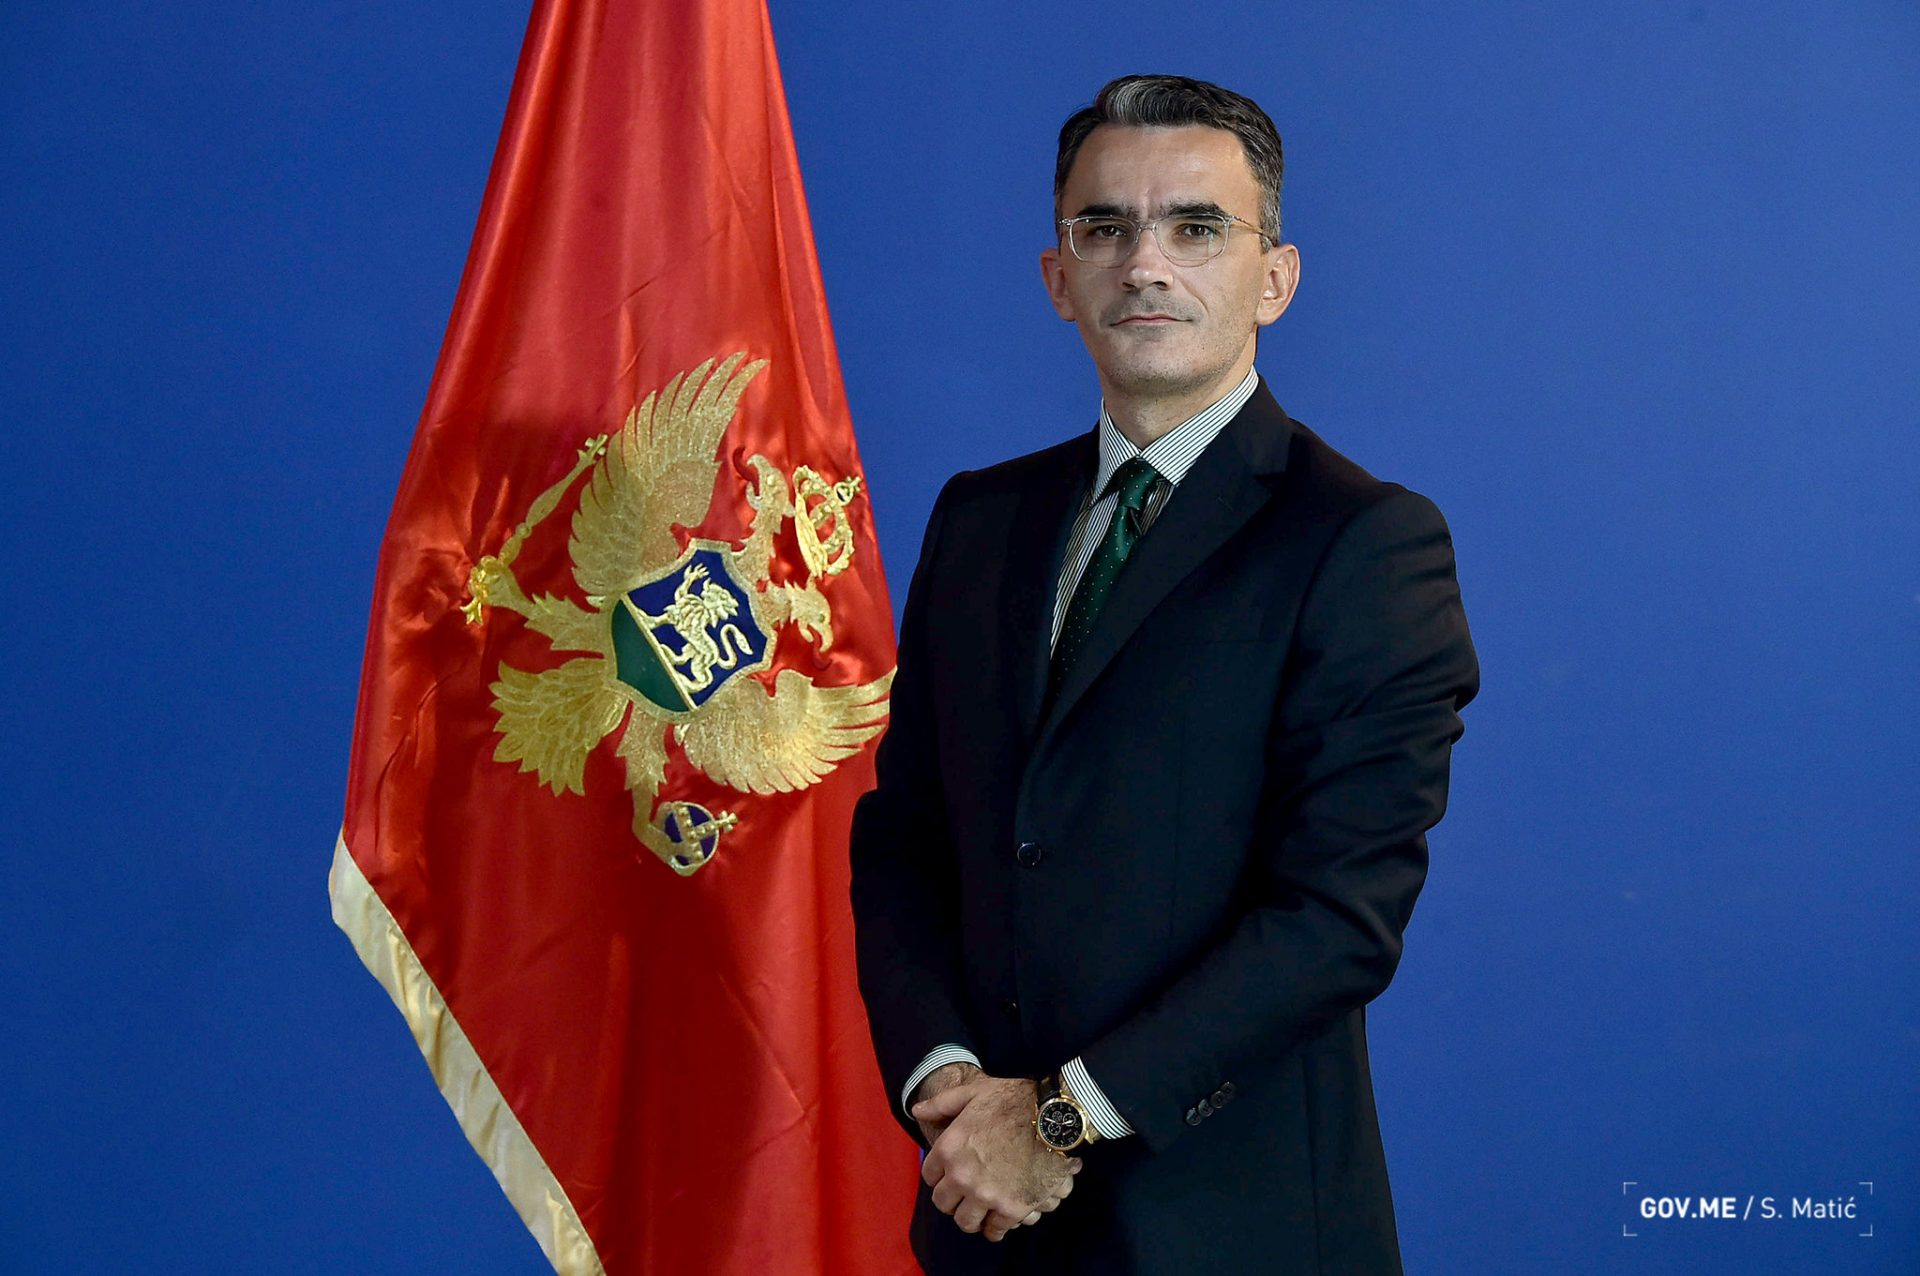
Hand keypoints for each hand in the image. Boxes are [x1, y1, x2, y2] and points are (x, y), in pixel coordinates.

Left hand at [913, 1074, 1080, 1241]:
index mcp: (949, 1148)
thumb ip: (942, 1103)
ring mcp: (986, 1195)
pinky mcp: (1012, 1209)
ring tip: (981, 1208)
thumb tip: (917, 1111)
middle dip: (952, 1199)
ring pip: (966, 1222)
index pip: (929, 1176)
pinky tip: (999, 1221)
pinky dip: (995, 1228)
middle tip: (965, 1193)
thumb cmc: (1015, 1101)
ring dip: (972, 1216)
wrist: (1055, 1118)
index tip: (950, 1174)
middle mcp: (962, 1176)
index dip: (939, 1174)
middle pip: (943, 1204)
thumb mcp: (974, 1092)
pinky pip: (995, 1231)